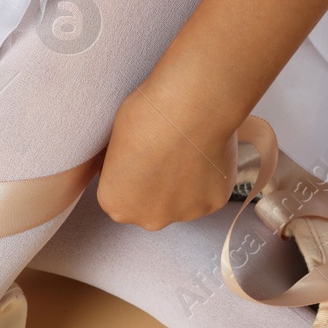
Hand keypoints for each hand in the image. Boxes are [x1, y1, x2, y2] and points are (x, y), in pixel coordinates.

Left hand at [99, 77, 239, 230]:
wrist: (190, 109)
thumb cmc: (145, 115)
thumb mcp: (114, 141)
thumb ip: (118, 165)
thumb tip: (120, 165)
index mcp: (115, 204)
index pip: (121, 196)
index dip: (132, 174)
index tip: (141, 155)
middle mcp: (148, 219)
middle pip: (151, 207)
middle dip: (157, 188)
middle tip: (166, 155)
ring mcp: (183, 214)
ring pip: (183, 201)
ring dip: (185, 184)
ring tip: (188, 151)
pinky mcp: (214, 204)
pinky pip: (209, 192)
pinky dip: (209, 177)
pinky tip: (207, 153)